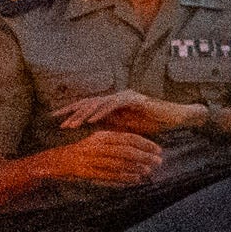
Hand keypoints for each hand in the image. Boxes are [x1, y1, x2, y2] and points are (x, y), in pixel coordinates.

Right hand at [44, 129, 163, 185]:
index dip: (146, 144)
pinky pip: (109, 175)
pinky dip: (123, 177)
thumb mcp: (100, 140)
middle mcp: (97, 146)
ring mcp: (91, 159)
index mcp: (102, 136)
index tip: (159, 149)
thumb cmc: (85, 150)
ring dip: (136, 167)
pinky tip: (135, 179)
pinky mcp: (87, 172)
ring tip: (148, 171)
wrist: (57, 160)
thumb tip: (141, 146)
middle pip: (126, 151)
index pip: (129, 138)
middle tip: (158, 161)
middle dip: (145, 156)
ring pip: (118, 164)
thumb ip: (118, 141)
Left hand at [57, 89, 199, 134]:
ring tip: (71, 125)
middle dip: (72, 112)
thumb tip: (92, 134)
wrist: (176, 118)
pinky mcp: (134, 99)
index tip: (54, 119)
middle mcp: (117, 97)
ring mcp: (125, 96)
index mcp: (114, 103)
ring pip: (99, 103)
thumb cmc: (154, 124)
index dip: (70, 111)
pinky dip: (102, 112)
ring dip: (84, 114)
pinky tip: (92, 120)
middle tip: (57, 123)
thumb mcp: (127, 128)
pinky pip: (114, 105)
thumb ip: (112, 126)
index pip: (88, 105)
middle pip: (89, 102)